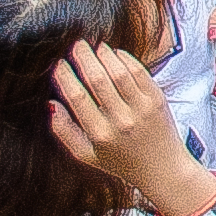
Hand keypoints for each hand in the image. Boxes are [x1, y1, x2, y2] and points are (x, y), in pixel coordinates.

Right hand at [47, 40, 198, 200]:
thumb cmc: (121, 162)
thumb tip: (51, 105)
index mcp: (100, 134)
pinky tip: (116, 53)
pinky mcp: (158, 100)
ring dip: (105, 55)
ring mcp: (142, 109)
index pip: (77, 97)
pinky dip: (126, 59)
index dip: (66, 76)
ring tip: (95, 47)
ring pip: (119, 72)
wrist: (163, 170)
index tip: (59, 65)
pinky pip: (140, 72)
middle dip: (84, 58)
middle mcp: (122, 121)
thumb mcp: (86, 155)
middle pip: (97, 79)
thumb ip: (64, 132)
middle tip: (77, 45)